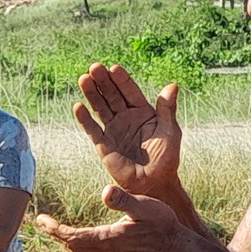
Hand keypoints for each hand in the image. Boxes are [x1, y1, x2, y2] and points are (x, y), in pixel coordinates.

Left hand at [37, 184, 182, 251]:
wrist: (175, 247)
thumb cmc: (162, 223)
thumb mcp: (145, 206)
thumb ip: (124, 200)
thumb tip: (105, 191)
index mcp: (109, 238)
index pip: (73, 236)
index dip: (55, 229)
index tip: (41, 220)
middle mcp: (107, 251)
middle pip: (72, 246)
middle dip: (56, 235)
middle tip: (43, 222)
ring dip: (66, 242)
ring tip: (55, 230)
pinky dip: (78, 247)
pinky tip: (78, 240)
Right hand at [76, 63, 181, 197]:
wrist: (155, 184)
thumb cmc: (166, 158)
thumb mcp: (170, 132)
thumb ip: (168, 109)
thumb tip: (172, 85)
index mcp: (143, 112)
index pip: (130, 91)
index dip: (122, 80)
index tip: (113, 68)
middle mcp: (126, 118)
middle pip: (112, 95)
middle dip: (103, 81)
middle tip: (94, 67)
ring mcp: (114, 130)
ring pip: (100, 107)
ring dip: (92, 93)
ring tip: (83, 78)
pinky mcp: (104, 144)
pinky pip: (92, 129)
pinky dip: (85, 118)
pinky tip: (78, 106)